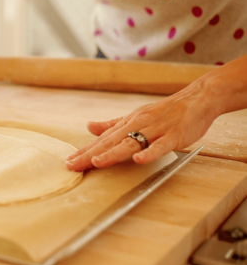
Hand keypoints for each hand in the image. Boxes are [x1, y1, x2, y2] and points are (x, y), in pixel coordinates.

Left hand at [65, 81, 219, 171]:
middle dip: (90, 154)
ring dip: (113, 153)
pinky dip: (150, 153)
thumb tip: (89, 126)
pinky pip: (161, 146)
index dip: (85, 151)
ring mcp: (155, 130)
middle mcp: (138, 125)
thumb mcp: (135, 117)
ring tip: (97, 162)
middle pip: (110, 142)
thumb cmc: (164, 112)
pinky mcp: (174, 136)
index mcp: (127, 123)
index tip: (69, 162)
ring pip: (131, 143)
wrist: (196, 99)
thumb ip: (112, 124)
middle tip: (73, 165)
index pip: (102, 140)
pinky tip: (138, 160)